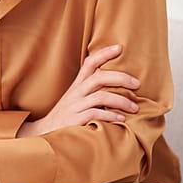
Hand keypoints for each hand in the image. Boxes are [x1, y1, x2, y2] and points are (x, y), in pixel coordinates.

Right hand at [18, 43, 140, 136]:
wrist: (44, 134)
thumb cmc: (67, 116)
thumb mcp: (76, 99)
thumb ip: (92, 91)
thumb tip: (117, 85)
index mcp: (77, 85)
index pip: (89, 63)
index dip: (104, 54)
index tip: (119, 47)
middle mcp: (76, 92)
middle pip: (99, 77)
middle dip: (121, 78)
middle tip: (138, 84)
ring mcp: (75, 106)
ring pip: (101, 96)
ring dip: (121, 101)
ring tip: (134, 108)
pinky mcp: (75, 120)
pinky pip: (96, 113)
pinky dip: (111, 115)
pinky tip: (121, 120)